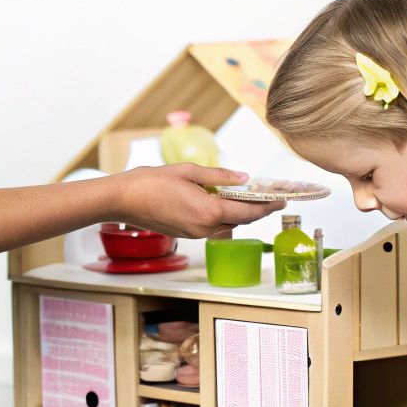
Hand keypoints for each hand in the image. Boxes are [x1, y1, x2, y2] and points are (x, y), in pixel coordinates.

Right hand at [109, 165, 281, 237]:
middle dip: (258, 211)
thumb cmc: (152, 182)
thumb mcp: (189, 172)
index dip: (268, 206)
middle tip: (271, 198)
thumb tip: (244, 178)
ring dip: (241, 214)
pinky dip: (225, 216)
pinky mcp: (188, 234)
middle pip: (241, 221)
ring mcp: (196, 234)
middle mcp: (205, 228)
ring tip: (251, 199)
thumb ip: (220, 176)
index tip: (283, 200)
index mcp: (209, 212)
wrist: (123, 200)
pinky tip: (225, 203)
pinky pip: (214, 227)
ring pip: (228, 226)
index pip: (249, 212)